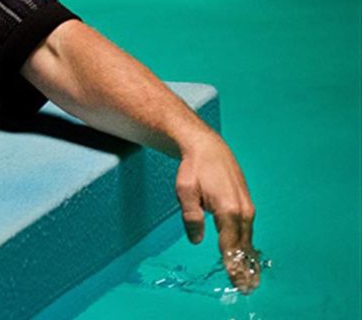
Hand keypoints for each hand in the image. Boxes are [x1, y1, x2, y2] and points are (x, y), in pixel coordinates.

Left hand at [175, 134, 260, 293]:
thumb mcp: (185, 191)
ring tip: (248, 277)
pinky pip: (247, 229)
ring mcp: (247, 207)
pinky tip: (246, 255)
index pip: (230, 244)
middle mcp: (242, 210)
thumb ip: (191, 217)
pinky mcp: (246, 204)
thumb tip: (197, 240)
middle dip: (244, 266)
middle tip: (245, 286)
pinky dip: (247, 244)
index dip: (232, 264)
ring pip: (248, 238)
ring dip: (248, 257)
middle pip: (243, 244)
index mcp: (227, 209)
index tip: (235, 280)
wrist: (208, 148)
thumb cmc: (194, 169)